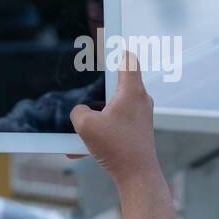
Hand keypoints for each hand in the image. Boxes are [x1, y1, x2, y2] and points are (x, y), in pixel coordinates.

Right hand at [69, 52, 160, 185]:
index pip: (127, 58)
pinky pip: (115, 126)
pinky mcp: (137, 132)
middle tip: (87, 84)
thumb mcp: (85, 125)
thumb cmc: (117, 148)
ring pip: (114, 108)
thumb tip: (81, 112)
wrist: (137, 177)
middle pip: (119, 83)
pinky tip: (80, 151)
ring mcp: (140, 117)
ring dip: (96, 117)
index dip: (116, 49)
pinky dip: (100, 134)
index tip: (108, 40)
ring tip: (78, 130)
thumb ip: (78, 112)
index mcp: (132, 90)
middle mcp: (140, 100)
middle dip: (99, 87)